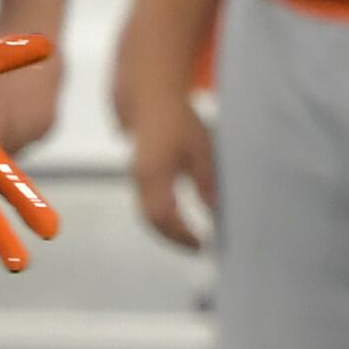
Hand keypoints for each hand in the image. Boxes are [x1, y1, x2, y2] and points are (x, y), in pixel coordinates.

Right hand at [124, 86, 216, 251]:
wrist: (149, 100)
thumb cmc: (179, 122)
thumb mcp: (201, 149)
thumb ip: (205, 180)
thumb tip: (212, 210)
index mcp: (155, 172)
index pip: (162, 215)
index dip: (181, 234)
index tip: (203, 244)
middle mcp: (140, 178)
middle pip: (151, 220)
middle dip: (174, 238)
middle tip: (198, 248)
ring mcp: (136, 177)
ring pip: (147, 215)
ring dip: (168, 231)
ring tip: (192, 239)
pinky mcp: (139, 176)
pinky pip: (146, 205)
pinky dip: (164, 219)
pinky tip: (181, 222)